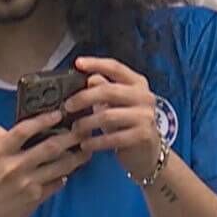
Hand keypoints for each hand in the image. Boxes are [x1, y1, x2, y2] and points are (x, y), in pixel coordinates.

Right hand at [0, 112, 88, 216]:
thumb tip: (11, 128)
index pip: (24, 130)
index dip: (43, 120)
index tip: (58, 114)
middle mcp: (15, 167)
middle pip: (50, 147)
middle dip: (70, 137)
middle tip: (83, 129)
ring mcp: (27, 184)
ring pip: (60, 166)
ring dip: (76, 157)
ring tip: (86, 149)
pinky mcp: (36, 198)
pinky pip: (57, 183)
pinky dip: (65, 175)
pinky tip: (70, 169)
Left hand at [67, 57, 161, 180]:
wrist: (148, 153)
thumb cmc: (127, 125)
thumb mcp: (115, 105)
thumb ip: (104, 90)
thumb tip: (89, 78)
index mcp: (138, 83)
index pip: (116, 68)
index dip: (96, 63)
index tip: (78, 63)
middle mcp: (144, 96)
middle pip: (109, 91)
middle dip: (84, 97)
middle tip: (68, 106)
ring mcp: (145, 116)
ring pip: (108, 115)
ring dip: (87, 122)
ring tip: (75, 129)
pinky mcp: (143, 135)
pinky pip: (113, 137)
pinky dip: (95, 141)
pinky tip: (85, 144)